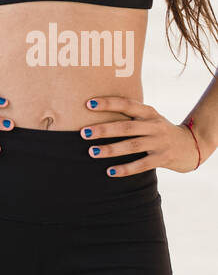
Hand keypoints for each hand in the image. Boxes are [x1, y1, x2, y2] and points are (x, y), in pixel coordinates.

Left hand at [80, 96, 199, 173]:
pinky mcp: (163, 159)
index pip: (127, 104)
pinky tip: (110, 171)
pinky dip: (125, 168)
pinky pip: (141, 165)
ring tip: (92, 152)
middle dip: (104, 129)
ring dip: (111, 150)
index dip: (108, 103)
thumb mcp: (149, 117)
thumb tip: (96, 111)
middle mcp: (154, 125)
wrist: (191, 145)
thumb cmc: (159, 130)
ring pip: (132, 146)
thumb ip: (131, 115)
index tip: (88, 104)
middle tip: (83, 133)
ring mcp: (159, 142)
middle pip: (126, 126)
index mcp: (149, 112)